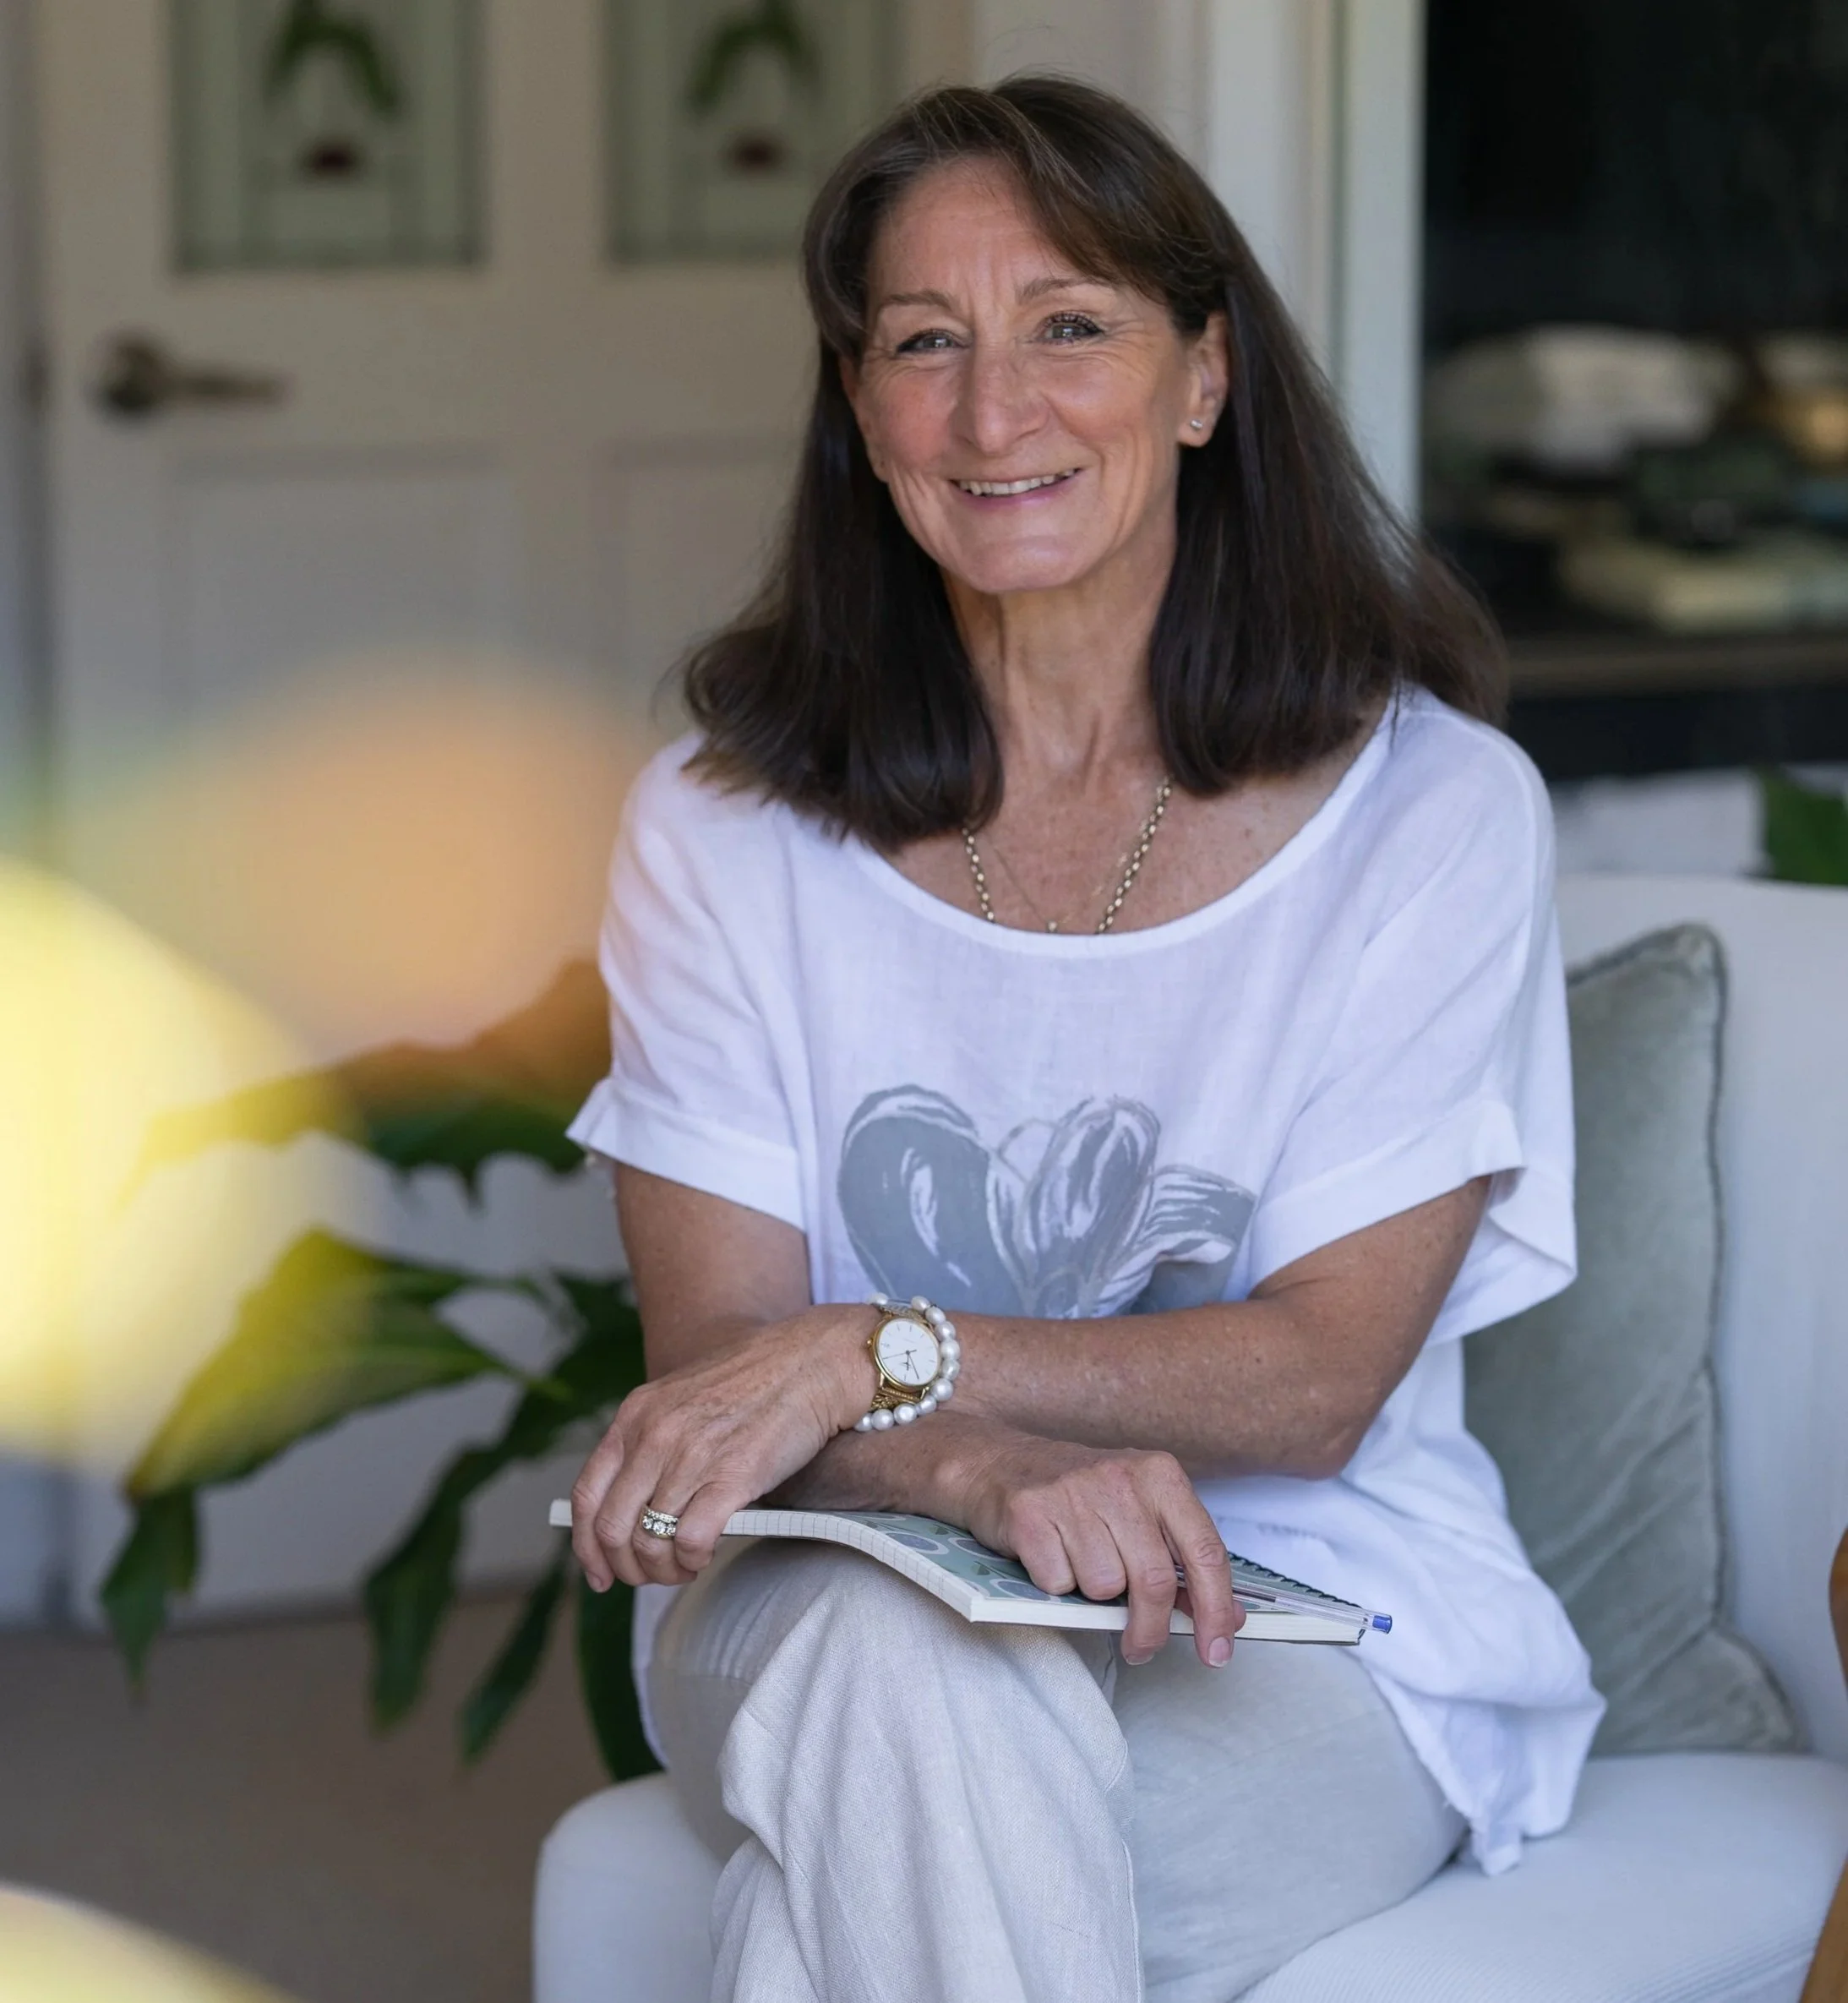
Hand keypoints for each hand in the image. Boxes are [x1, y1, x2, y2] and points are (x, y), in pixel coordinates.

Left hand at [570, 1306, 869, 1591]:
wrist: (811, 1362)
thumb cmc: (755, 1383)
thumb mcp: (681, 1399)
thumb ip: (651, 1441)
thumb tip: (631, 1506)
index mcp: (635, 1415)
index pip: (588, 1495)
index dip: (587, 1545)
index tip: (601, 1572)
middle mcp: (654, 1435)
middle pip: (612, 1529)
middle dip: (628, 1567)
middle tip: (651, 1575)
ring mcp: (691, 1455)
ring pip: (650, 1543)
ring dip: (664, 1570)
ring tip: (684, 1567)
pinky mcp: (732, 1476)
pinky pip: (690, 1542)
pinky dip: (692, 1561)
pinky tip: (705, 1555)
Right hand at [956, 1431, 1242, 1669]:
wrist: (998, 1463)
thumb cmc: (1078, 1496)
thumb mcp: (1138, 1513)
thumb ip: (1180, 1559)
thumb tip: (1225, 1617)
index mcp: (1160, 1475)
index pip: (1206, 1552)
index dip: (1216, 1610)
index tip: (1217, 1651)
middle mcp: (1121, 1478)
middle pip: (1154, 1582)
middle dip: (1150, 1628)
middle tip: (1140, 1647)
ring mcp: (1073, 1493)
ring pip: (1104, 1588)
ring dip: (1092, 1594)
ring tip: (1078, 1565)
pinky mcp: (1030, 1513)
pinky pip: (1059, 1584)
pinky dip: (1055, 1586)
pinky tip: (1049, 1557)